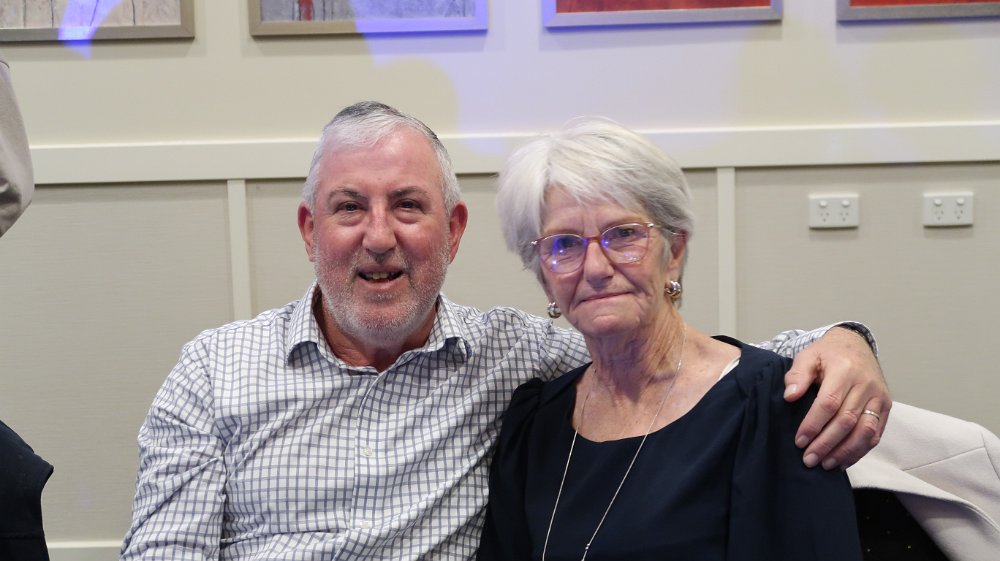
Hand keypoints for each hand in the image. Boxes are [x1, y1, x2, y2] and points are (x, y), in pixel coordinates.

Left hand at [783, 326, 890, 469]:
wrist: (856, 345)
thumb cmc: (828, 354)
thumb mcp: (808, 355)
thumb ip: (797, 374)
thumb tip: (790, 396)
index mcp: (845, 370)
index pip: (829, 403)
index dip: (814, 424)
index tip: (799, 441)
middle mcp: (866, 385)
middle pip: (847, 421)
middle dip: (826, 443)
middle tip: (809, 459)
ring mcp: (879, 397)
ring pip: (865, 431)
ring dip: (845, 452)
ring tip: (825, 464)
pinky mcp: (886, 407)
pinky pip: (875, 434)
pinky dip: (860, 451)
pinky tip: (843, 461)